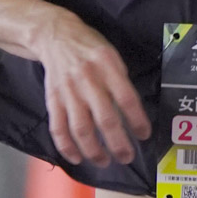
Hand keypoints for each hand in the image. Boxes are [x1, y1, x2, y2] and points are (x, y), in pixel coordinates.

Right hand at [33, 8, 151, 166]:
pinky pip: (58, 128)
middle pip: (105, 118)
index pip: (127, 98)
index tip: (144, 135)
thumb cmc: (89, 48)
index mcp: (107, 66)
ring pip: (81, 128)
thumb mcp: (111, 55)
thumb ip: (120, 81)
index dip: (137, 120)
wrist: (55, 36)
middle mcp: (87, 80)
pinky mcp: (53, 99)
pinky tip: (77, 158)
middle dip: (118, 143)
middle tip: (126, 157)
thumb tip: (132, 114)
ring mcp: (68, 92)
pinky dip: (66, 147)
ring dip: (93, 150)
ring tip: (104, 161)